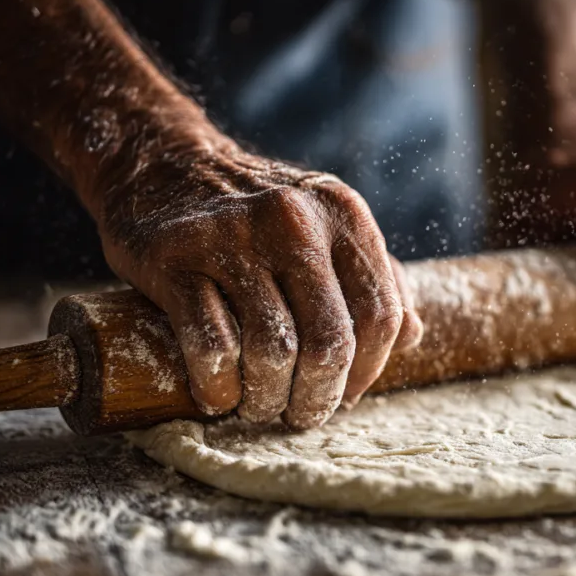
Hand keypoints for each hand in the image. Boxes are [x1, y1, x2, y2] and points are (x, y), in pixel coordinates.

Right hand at [93, 135, 422, 427]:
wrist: (162, 162)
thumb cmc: (257, 213)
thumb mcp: (327, 225)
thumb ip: (375, 277)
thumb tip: (413, 337)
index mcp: (343, 215)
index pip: (381, 314)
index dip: (368, 371)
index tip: (345, 395)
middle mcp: (295, 220)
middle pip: (329, 342)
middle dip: (318, 397)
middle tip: (301, 414)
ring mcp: (232, 237)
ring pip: (272, 352)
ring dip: (267, 399)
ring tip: (259, 405)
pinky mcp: (175, 258)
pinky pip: (212, 347)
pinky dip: (220, 388)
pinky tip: (220, 393)